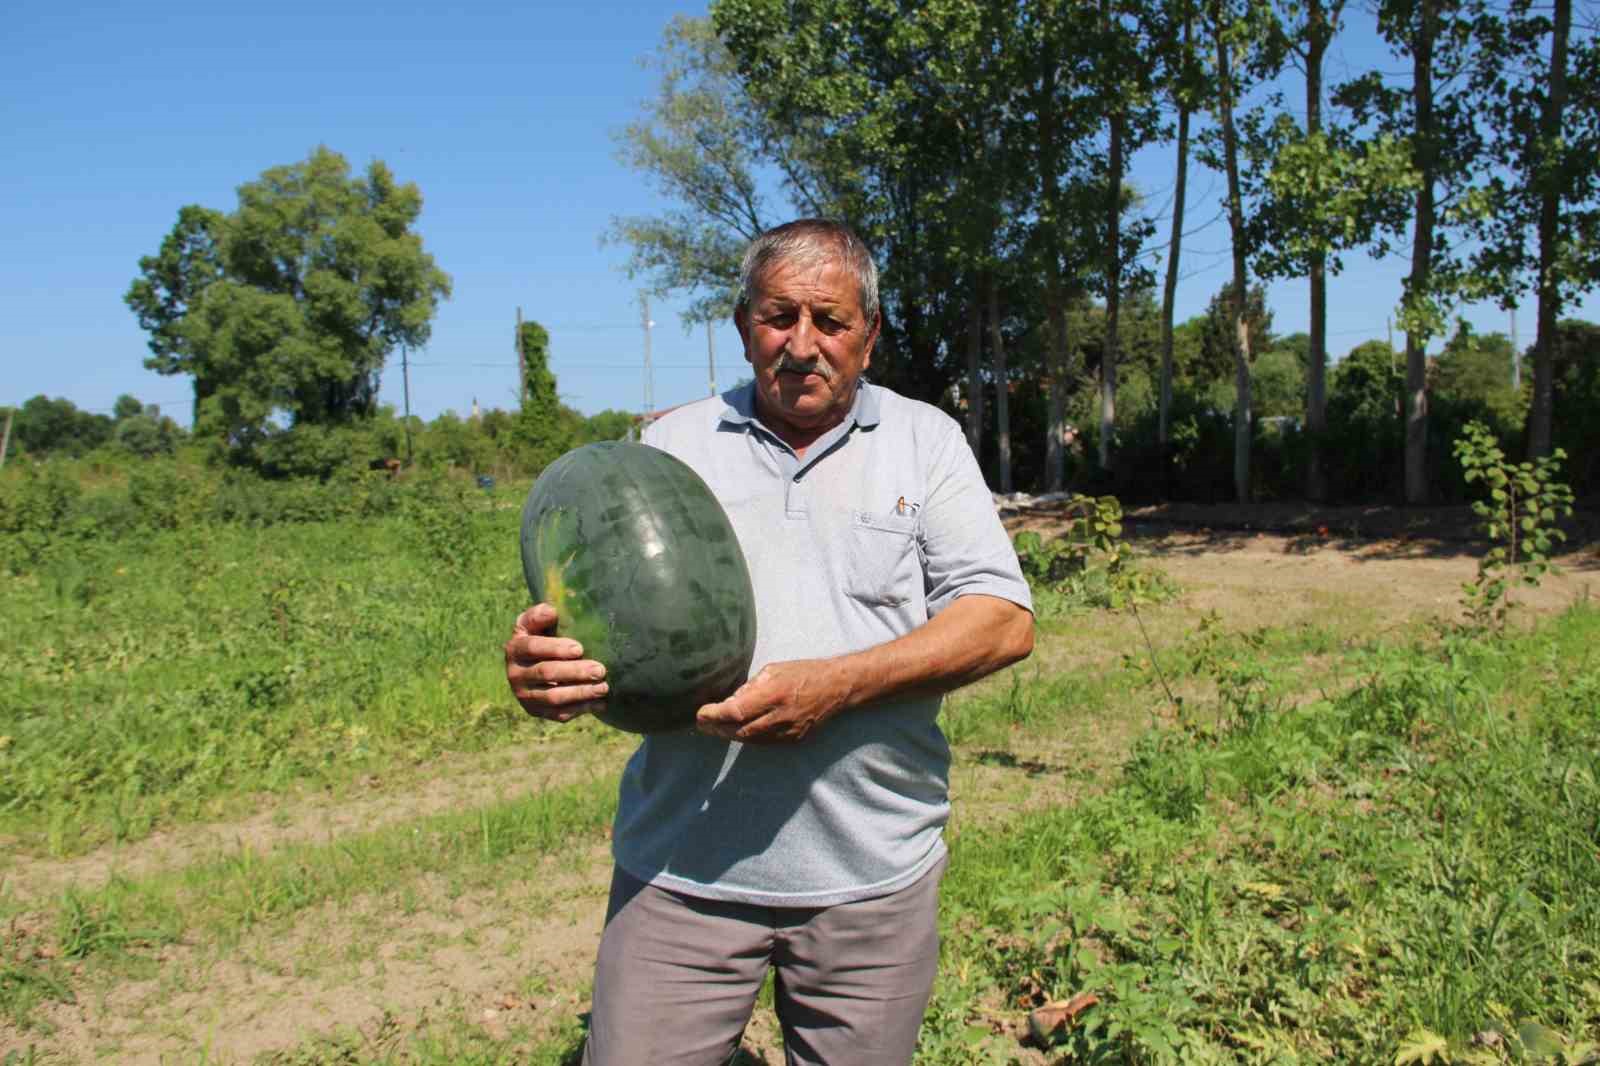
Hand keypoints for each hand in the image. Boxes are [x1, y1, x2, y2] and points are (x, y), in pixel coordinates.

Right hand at [504, 604, 608, 722]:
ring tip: (603, 687)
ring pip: (553, 698)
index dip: (555, 648)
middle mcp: (515, 674)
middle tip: (600, 669)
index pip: (532, 648)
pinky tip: (599, 702)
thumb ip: (540, 615)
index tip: (580, 648)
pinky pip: (559, 714)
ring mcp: (525, 696)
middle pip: (546, 673)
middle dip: (575, 672)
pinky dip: (581, 709)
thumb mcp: (536, 623)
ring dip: (581, 693)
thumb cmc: (541, 636)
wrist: (534, 664)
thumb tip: (552, 611)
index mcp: (515, 649)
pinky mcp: (537, 711)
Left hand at [695, 659, 851, 743]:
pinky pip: (763, 742)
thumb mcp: (774, 670)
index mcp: (775, 694)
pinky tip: (736, 731)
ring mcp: (788, 731)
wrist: (837, 688)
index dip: (715, 715)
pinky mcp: (794, 739)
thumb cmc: (804, 672)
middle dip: (717, 728)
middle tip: (702, 724)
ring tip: (714, 728)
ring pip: (750, 740)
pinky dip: (747, 737)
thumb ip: (751, 687)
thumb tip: (730, 701)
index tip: (700, 713)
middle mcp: (781, 716)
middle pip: (740, 730)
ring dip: (729, 735)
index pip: (737, 711)